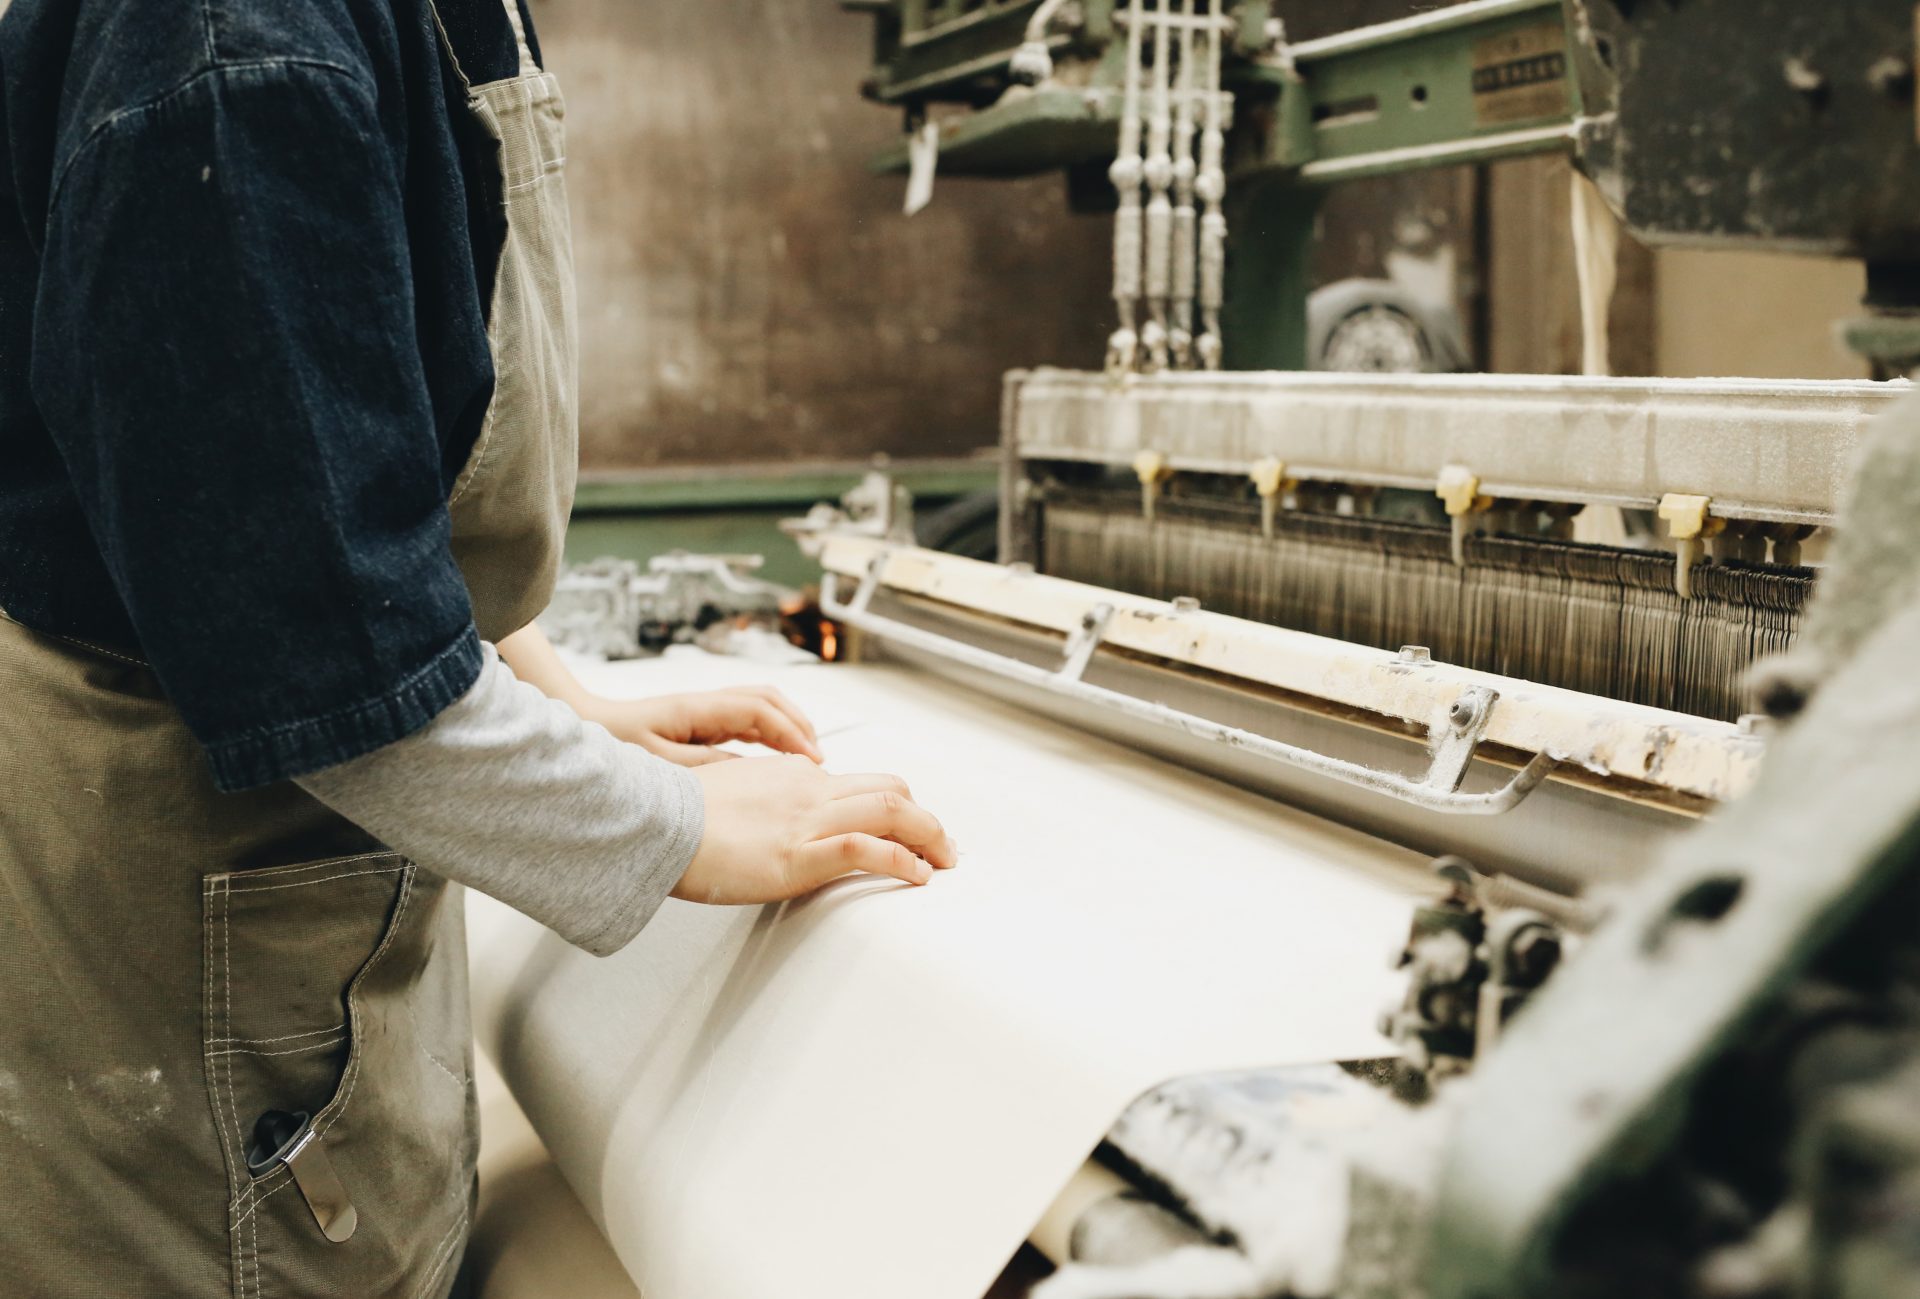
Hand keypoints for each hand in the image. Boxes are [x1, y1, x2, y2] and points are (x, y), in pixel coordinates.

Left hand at [583, 685, 822, 765]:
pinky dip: (770, 736)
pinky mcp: (702, 724)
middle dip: (799, 724)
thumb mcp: (658, 764)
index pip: (758, 710)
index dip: (790, 732)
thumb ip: (704, 768)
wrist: (586, 726)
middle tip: (818, 758)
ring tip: (806, 759)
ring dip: (788, 728)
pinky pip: (747, 723)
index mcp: (697, 709)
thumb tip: (749, 772)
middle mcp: (706, 704)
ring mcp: (706, 712)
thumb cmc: (613, 743)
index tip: (810, 759)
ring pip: (761, 708)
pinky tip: (779, 760)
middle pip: (768, 700)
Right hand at [675, 756, 957, 903]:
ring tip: (944, 862)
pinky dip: (902, 861)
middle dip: (925, 819)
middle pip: (890, 790)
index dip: (894, 806)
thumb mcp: (731, 796)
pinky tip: (917, 876)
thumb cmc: (680, 817)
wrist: (655, 823)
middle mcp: (809, 790)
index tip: (909, 828)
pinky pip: (866, 848)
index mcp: (793, 776)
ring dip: (930, 838)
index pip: (860, 783)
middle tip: (942, 847)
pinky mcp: (800, 854)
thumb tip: (773, 819)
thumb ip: (762, 801)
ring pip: (893, 812)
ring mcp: (808, 820)